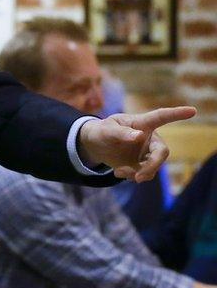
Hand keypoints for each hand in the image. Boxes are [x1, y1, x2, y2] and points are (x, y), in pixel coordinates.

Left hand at [78, 106, 195, 181]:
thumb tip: (140, 136)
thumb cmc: (102, 131)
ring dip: (138, 173)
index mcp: (143, 123)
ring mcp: (147, 152)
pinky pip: (144, 174)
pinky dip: (132, 176)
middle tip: (139, 177)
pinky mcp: (142, 164)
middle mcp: (149, 138)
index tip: (192, 110)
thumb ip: (121, 132)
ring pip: (154, 166)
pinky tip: (119, 172)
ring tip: (119, 171)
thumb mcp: (106, 129)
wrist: (95, 145)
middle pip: (162, 152)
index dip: (177, 114)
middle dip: (152, 165)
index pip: (161, 117)